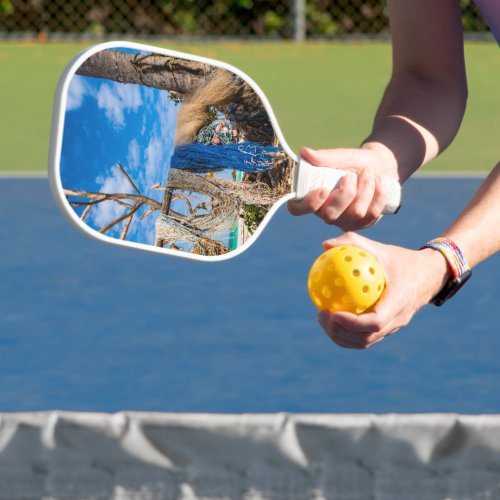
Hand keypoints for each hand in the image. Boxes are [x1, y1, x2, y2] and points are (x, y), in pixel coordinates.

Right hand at [288, 145, 397, 230]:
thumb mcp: (341, 156)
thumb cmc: (353, 162)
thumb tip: (304, 152)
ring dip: (365, 189)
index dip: (308, 204)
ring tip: (368, 172)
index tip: (323, 189)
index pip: (297, 209)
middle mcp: (324, 212)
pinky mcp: (361, 224)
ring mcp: (343, 221)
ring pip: (355, 213)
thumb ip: (324, 157)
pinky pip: (371, 215)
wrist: (379, 167)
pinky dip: (378, 195)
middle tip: (351, 174)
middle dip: (346, 193)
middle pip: (330, 215)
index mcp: (311, 196)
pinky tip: (379, 182)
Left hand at [317, 232, 450, 348]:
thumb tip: (324, 245)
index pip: (375, 322)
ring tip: (322, 319)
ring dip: (341, 336)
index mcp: (399, 301)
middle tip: (321, 315)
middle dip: (340, 332)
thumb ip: (353, 243)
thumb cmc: (401, 259)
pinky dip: (347, 333)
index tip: (332, 313)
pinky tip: (331, 318)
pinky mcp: (389, 329)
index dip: (352, 323)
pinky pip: (366, 337)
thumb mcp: (380, 248)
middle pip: (366, 338)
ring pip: (365, 342)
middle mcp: (398, 319)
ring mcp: (394, 327)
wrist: (429, 275)